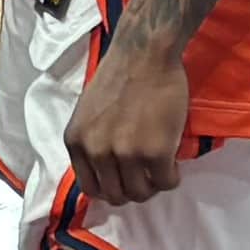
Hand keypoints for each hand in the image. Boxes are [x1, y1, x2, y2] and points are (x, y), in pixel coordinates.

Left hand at [59, 34, 194, 207]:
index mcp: (76, 142)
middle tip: (146, 175)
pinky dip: (172, 178)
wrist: (144, 54)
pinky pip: (166, 182)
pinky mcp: (155, 152)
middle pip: (116, 195)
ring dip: (153, 185)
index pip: (90, 188)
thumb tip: (104, 170)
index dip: (110, 189)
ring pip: (141, 193)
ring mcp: (125, 154)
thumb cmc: (118, 75)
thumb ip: (91, 141)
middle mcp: (96, 152)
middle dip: (133, 189)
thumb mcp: (88, 114)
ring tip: (160, 169)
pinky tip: (173, 165)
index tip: (124, 180)